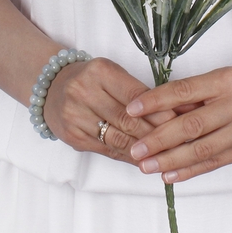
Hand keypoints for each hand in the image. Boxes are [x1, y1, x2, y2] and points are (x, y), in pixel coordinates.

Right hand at [43, 57, 176, 164]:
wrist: (52, 87)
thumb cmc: (91, 79)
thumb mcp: (112, 74)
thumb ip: (136, 91)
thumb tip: (171, 110)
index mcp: (100, 71)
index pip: (136, 95)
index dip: (159, 111)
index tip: (179, 121)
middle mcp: (84, 92)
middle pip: (127, 119)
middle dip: (155, 133)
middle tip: (177, 143)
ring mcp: (75, 116)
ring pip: (117, 138)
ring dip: (143, 150)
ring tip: (164, 156)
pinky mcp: (73, 137)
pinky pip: (106, 150)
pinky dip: (128, 157)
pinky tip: (143, 160)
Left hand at [124, 65, 231, 182]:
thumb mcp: (228, 78)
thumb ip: (198, 94)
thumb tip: (159, 108)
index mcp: (227, 80)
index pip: (184, 90)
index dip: (155, 100)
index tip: (131, 108)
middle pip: (191, 124)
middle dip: (159, 138)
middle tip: (135, 148)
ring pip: (201, 148)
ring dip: (170, 160)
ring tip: (146, 166)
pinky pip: (215, 162)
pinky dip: (190, 170)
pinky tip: (170, 175)